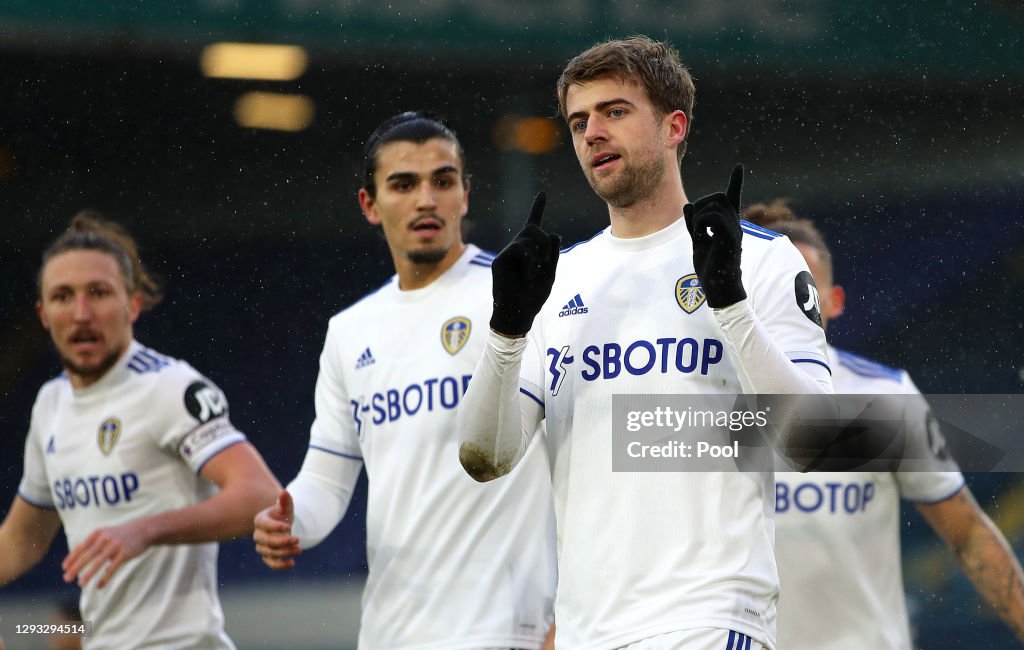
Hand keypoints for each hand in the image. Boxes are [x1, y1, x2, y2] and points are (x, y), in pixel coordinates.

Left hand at [62, 520, 149, 587]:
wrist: (143, 530)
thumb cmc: (120, 535)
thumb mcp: (105, 533)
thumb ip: (92, 543)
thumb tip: (74, 558)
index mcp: (98, 533)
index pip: (81, 547)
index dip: (72, 557)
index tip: (64, 568)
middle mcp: (105, 538)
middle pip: (88, 555)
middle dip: (76, 567)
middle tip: (66, 578)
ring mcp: (115, 545)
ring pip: (99, 562)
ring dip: (88, 574)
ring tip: (80, 584)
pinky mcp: (125, 553)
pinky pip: (113, 567)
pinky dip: (105, 577)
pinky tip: (99, 586)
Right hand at [253, 490, 299, 569]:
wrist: (284, 526)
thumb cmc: (284, 514)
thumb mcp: (286, 507)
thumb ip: (285, 501)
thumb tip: (284, 492)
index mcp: (260, 520)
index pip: (265, 524)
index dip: (276, 526)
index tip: (289, 526)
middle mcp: (258, 535)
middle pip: (267, 541)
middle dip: (283, 542)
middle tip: (298, 540)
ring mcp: (262, 547)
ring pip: (270, 553)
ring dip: (285, 553)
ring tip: (299, 549)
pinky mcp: (268, 557)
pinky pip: (271, 564)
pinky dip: (280, 565)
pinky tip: (292, 563)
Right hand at [490, 192, 560, 336]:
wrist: (519, 313)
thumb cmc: (533, 296)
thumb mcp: (550, 273)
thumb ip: (553, 254)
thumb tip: (555, 234)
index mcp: (530, 251)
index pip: (533, 225)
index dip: (537, 208)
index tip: (543, 193)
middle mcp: (517, 249)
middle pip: (533, 228)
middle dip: (545, 241)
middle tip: (546, 259)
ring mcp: (507, 254)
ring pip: (527, 237)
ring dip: (539, 252)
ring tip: (535, 271)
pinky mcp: (500, 260)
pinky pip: (519, 248)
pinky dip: (529, 261)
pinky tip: (527, 275)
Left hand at [684, 164, 746, 308]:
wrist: (719, 289)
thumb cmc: (710, 269)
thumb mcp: (698, 243)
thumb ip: (693, 226)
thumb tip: (688, 206)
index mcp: (728, 225)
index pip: (733, 198)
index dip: (736, 182)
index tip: (739, 166)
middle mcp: (734, 224)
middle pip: (718, 196)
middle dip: (701, 203)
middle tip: (695, 225)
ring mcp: (734, 229)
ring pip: (714, 205)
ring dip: (699, 216)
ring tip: (699, 235)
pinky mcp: (730, 237)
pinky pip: (713, 217)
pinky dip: (701, 223)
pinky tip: (701, 237)